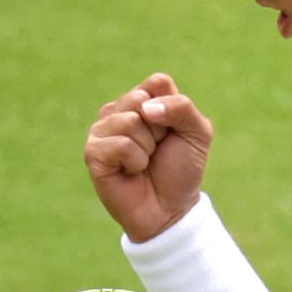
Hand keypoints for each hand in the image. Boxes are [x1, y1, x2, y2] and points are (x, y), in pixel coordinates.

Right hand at [82, 72, 213, 242]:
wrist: (170, 209)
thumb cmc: (181, 169)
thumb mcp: (197, 133)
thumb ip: (182, 107)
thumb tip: (145, 108)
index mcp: (143, 99)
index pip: (157, 82)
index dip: (172, 110)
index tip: (172, 132)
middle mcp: (119, 110)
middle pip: (141, 99)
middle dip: (160, 130)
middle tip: (157, 150)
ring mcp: (102, 130)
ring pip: (130, 122)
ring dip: (147, 148)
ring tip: (144, 162)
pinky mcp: (93, 152)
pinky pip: (121, 144)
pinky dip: (135, 162)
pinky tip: (131, 172)